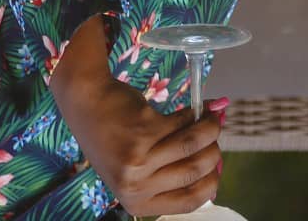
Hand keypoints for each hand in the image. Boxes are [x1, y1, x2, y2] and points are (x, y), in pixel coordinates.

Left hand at [68, 77, 221, 215]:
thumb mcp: (138, 168)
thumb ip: (172, 172)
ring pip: (194, 144)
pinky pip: (184, 122)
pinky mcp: (143, 131)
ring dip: (211, 127)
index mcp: (137, 201)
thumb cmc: (115, 138)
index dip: (211, 182)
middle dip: (214, 150)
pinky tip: (201, 106)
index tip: (217, 166)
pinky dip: (198, 112)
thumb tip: (219, 167)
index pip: (189, 202)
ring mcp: (139, 159)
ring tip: (214, 117)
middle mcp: (137, 185)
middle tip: (214, 136)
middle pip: (196, 171)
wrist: (88, 104)